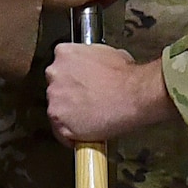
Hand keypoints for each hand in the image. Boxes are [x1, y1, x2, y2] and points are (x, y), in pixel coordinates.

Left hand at [46, 45, 176, 143]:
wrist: (133, 95)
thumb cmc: (125, 76)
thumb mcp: (107, 54)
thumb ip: (90, 60)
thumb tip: (94, 68)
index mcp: (64, 53)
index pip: (60, 67)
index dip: (72, 78)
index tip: (80, 85)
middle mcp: (54, 73)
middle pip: (56, 87)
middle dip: (69, 95)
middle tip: (87, 101)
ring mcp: (54, 97)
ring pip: (57, 109)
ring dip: (70, 114)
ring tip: (90, 117)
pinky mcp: (59, 119)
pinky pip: (61, 131)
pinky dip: (71, 134)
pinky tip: (86, 132)